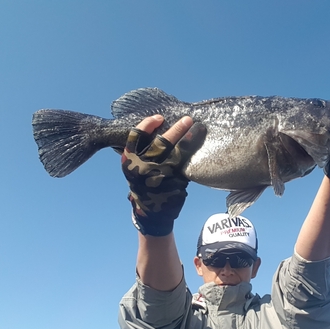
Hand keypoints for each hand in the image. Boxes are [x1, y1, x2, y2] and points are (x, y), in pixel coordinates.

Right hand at [121, 115, 205, 235]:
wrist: (150, 211)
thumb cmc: (143, 182)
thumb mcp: (135, 166)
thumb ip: (142, 150)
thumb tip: (160, 126)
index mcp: (129, 161)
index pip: (136, 137)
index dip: (147, 124)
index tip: (159, 117)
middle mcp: (143, 168)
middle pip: (161, 143)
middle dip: (176, 129)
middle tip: (187, 119)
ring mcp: (159, 176)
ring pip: (176, 154)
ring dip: (189, 140)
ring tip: (199, 129)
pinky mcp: (173, 183)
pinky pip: (185, 166)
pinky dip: (192, 155)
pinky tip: (200, 146)